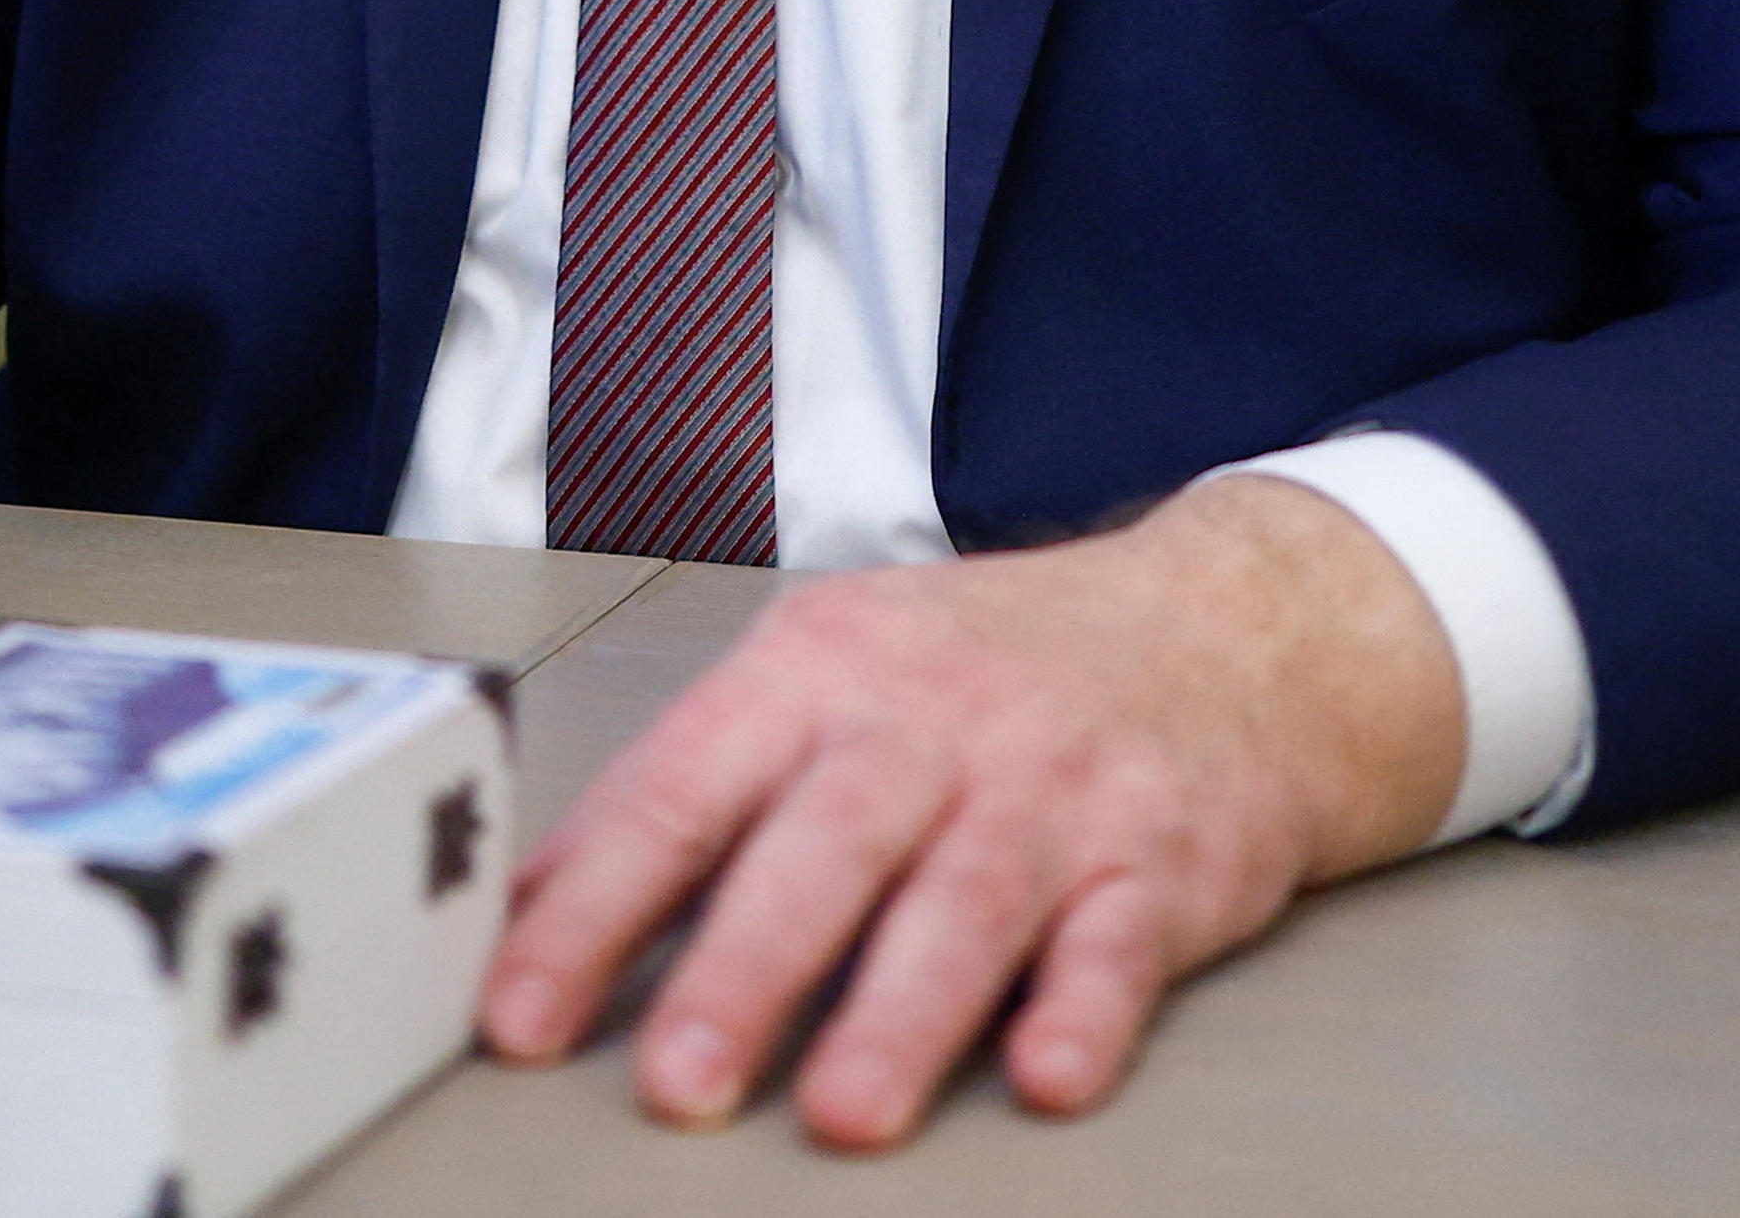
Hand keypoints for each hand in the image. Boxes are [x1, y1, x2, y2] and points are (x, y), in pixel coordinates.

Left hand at [480, 473, 1464, 1147]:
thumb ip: (685, 791)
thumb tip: (522, 906)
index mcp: (815, 673)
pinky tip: (1047, 1071)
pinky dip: (1085, 1010)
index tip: (517, 1014)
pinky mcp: (1159, 861)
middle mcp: (927, 727)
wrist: (1222, 629)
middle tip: (678, 1081)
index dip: (592, 908)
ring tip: (842, 1110)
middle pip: (824, 849)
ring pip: (965, 904)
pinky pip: (1119, 941)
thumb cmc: (986, 668)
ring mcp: (1048, 792)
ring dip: (902, 1013)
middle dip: (746, 969)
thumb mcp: (820, 678)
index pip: (679, 793)